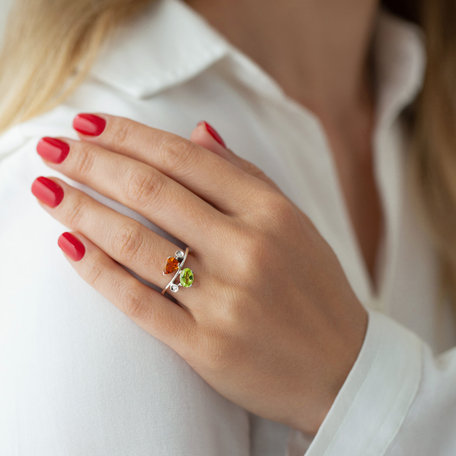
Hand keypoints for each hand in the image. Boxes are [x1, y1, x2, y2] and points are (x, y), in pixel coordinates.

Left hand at [31, 113, 367, 434]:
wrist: (342, 366)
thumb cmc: (315, 289)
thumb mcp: (293, 223)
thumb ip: (244, 176)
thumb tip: (197, 132)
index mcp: (270, 213)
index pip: (185, 158)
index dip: (130, 136)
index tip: (89, 124)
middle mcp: (247, 250)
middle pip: (152, 191)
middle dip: (93, 163)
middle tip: (54, 147)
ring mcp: (224, 300)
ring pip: (136, 243)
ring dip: (82, 211)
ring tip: (48, 190)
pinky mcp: (205, 345)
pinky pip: (138, 301)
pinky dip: (98, 271)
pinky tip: (69, 247)